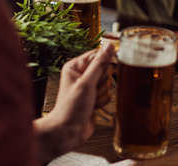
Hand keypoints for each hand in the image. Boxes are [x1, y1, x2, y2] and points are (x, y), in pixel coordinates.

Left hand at [34, 43, 113, 162]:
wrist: (68, 131)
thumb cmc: (71, 108)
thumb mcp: (87, 83)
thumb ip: (100, 64)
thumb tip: (109, 46)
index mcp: (75, 66)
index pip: (98, 56)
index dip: (101, 67)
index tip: (96, 77)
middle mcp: (82, 75)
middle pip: (105, 70)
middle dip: (101, 83)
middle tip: (91, 91)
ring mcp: (88, 87)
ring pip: (108, 83)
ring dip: (101, 94)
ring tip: (89, 101)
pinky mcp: (94, 97)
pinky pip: (108, 94)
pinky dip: (102, 101)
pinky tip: (92, 107)